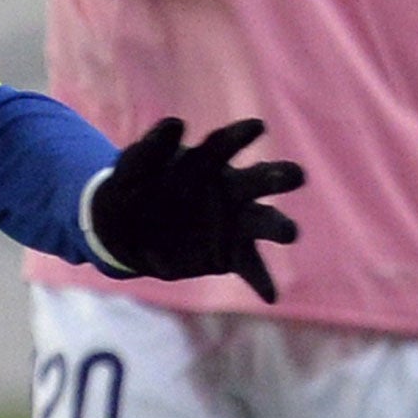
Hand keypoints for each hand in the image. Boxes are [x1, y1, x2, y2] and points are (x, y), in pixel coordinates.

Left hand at [87, 118, 303, 302]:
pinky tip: (270, 295)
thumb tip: (177, 122)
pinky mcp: (230, 253)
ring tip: (289, 232)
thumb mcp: (133, 166)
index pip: (226, 144)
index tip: (258, 126)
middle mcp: (231, 190)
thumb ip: (152, 147)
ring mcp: (235, 223)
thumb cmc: (133, 187)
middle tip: (295, 174)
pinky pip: (252, 267)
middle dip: (278, 175)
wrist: (122, 229)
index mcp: (208, 161)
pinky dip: (262, 281)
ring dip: (279, 225)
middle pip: (261, 179)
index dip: (241, 135)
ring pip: (265, 221)